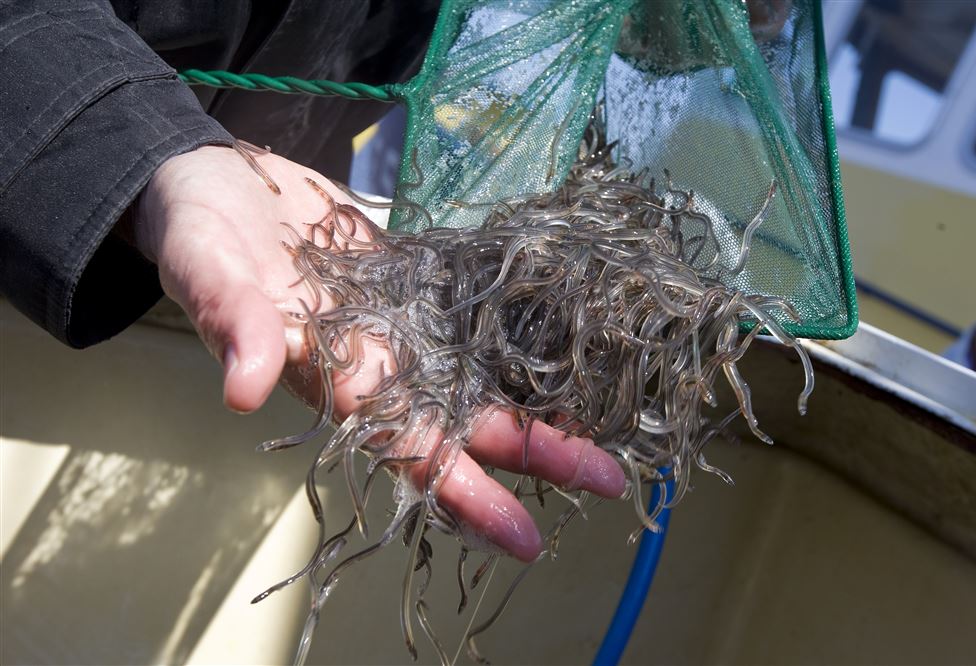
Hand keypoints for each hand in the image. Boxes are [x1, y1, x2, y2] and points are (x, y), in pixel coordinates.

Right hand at [134, 145, 626, 560]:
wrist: (220, 184)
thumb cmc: (200, 232)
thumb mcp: (205, 268)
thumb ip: (231, 321)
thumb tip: (242, 388)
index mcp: (334, 380)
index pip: (407, 451)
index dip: (464, 495)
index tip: (526, 536)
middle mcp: (380, 366)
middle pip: (466, 423)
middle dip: (535, 452)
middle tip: (611, 478)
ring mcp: (404, 326)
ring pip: (482, 375)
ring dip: (540, 398)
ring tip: (609, 417)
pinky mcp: (416, 283)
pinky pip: (477, 318)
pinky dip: (521, 331)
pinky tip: (571, 337)